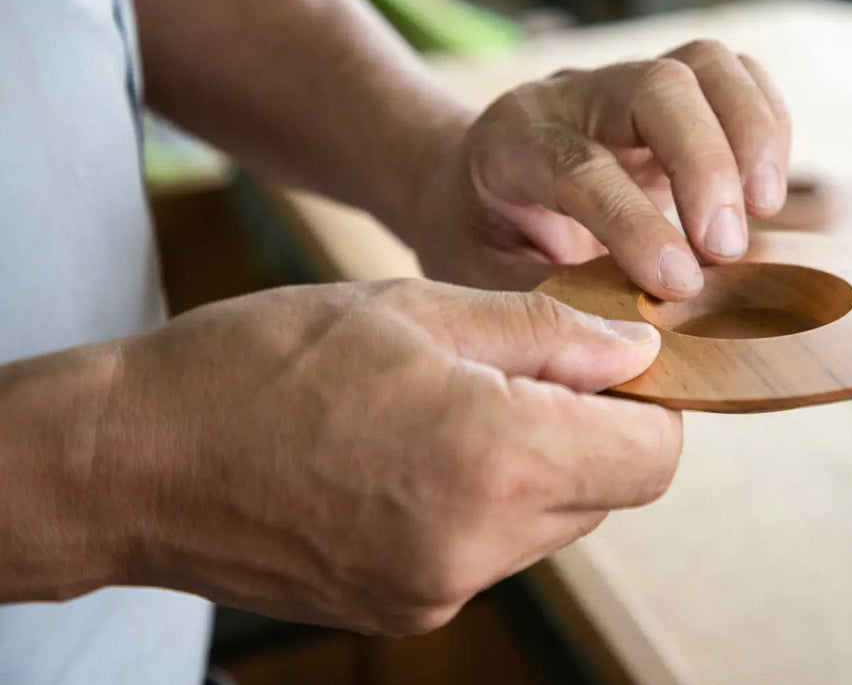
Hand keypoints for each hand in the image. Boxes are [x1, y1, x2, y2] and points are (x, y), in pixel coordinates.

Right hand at [97, 281, 679, 635]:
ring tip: (454, 406)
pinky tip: (413, 453)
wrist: (130, 460)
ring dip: (538, 467)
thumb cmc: (264, 359)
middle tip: (525, 370)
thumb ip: (546, 335)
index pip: (653, 457)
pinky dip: (484, 503)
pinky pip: (490, 554)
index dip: (652, 405)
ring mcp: (440, 590)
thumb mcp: (415, 308)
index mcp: (494, 456)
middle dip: (592, 431)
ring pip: (554, 526)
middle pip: (610, 494)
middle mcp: (479, 544)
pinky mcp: (405, 611)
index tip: (616, 364)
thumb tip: (638, 351)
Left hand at [408, 40, 790, 297]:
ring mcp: (626, 87)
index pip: (583, 166)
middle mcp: (571, 97)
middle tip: (728, 249)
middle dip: (707, 164)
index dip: (636, 223)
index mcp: (511, 145)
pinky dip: (767, 123)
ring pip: (705, 64)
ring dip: (753, 132)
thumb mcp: (480, 280)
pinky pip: (734, 75)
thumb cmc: (477, 239)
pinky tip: (765, 190)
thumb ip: (548, 299)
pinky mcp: (672, 95)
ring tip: (765, 209)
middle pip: (657, 87)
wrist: (463, 181)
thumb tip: (627, 338)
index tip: (679, 285)